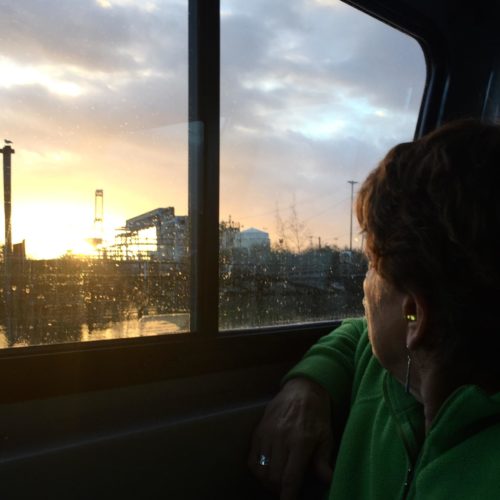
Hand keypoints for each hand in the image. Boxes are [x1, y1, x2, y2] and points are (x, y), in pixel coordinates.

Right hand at [248, 377, 333, 499]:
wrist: (302, 389)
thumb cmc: (317, 414)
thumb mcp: (326, 436)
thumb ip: (323, 460)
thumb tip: (327, 481)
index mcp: (300, 441)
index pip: (289, 477)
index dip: (288, 496)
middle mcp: (280, 438)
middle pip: (273, 477)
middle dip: (279, 491)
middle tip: (288, 491)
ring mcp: (267, 433)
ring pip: (261, 470)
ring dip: (268, 482)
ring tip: (278, 482)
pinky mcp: (258, 430)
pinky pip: (252, 459)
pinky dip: (258, 470)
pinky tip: (267, 470)